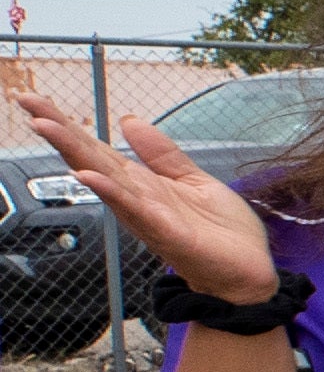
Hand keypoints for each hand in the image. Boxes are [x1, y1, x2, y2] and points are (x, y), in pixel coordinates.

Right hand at [2, 80, 280, 297]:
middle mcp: (135, 198)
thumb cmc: (220, 231)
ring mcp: (147, 215)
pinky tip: (88, 176)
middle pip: (89, 158)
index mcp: (141, 183)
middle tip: (26, 102)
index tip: (33, 100)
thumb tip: (128, 120)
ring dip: (74, 153)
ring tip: (45, 126)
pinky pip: (135, 209)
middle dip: (58, 131)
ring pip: (104, 180)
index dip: (66, 124)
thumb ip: (161, 153)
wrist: (249, 271)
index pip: (96, 148)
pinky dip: (112, 192)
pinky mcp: (168, 232)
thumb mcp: (193, 179)